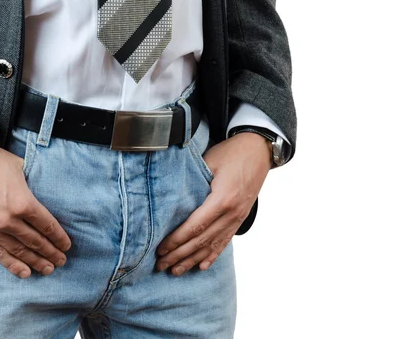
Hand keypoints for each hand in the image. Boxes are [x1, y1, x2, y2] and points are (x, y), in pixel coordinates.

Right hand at [0, 141, 71, 277]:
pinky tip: (25, 273)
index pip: (47, 225)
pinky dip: (13, 265)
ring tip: (48, 269)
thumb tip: (37, 189)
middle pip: (36, 241)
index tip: (66, 244)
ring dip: (36, 262)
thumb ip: (29, 182)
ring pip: (19, 251)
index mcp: (23, 202)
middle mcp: (9, 220)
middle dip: (51, 252)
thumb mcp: (16, 165)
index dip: (58, 237)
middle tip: (61, 261)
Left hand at [155, 132, 271, 275]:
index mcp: (222, 199)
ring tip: (176, 271)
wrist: (259, 149)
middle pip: (202, 240)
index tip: (161, 249)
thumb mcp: (209, 161)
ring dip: (192, 259)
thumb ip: (192, 180)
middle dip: (179, 255)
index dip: (177, 241)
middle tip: (161, 265)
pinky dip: (212, 255)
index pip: (195, 226)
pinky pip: (225, 241)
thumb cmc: (231, 152)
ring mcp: (237, 217)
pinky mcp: (240, 218)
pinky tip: (202, 266)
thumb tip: (169, 195)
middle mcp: (231, 213)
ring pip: (212, 244)